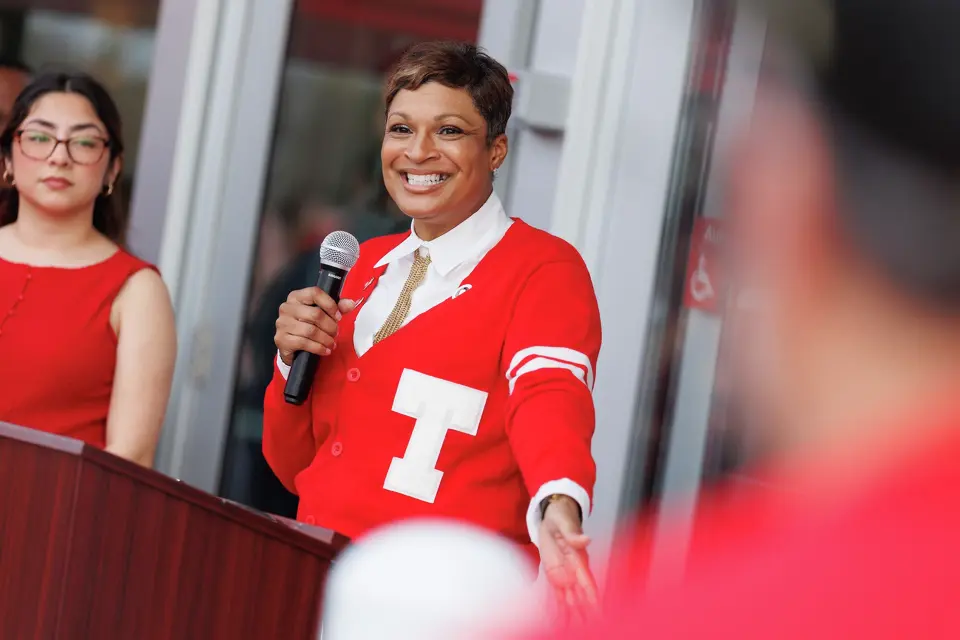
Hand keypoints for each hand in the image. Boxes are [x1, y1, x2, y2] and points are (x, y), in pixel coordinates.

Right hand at [275, 287, 354, 365]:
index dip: (330, 305)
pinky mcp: (282, 339)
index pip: (315, 293)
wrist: (291, 346)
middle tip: (336, 333)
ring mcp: (282, 323)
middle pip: (315, 314)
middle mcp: (287, 308)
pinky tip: (325, 350)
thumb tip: (351, 303)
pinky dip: (318, 348)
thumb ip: (337, 307)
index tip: (339, 316)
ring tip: (331, 343)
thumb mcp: (322, 313)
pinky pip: (304, 343)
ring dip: (326, 339)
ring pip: (311, 331)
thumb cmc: (307, 325)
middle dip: (330, 326)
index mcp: (296, 296)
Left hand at [539, 496, 597, 622]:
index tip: (599, 613)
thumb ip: (573, 534)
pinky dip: (559, 610)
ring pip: (571, 600)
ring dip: (574, 616)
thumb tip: (586, 539)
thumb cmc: (561, 518)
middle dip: (586, 614)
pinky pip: (557, 596)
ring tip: (575, 632)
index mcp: (578, 559)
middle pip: (582, 597)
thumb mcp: (564, 522)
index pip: (589, 584)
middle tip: (589, 630)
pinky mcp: (555, 576)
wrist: (552, 516)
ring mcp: (565, 575)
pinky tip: (560, 622)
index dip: (594, 599)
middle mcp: (574, 571)